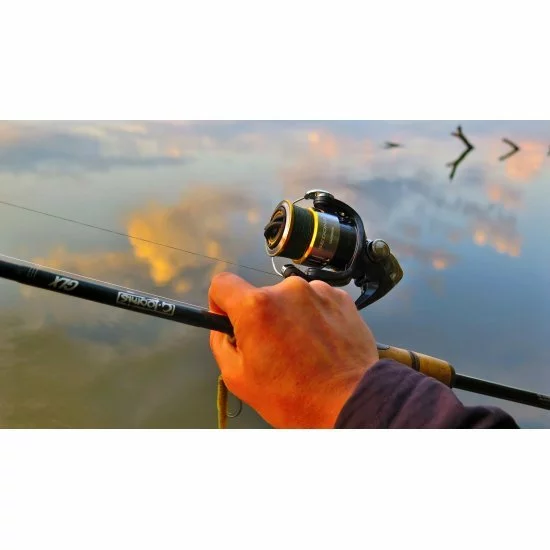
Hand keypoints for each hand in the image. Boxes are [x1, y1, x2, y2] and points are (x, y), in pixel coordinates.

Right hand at [208, 272, 379, 427]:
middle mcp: (287, 290)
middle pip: (260, 295)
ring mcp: (317, 291)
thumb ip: (221, 343)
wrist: (350, 401)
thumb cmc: (293, 397)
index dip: (220, 302)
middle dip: (261, 317)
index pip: (222, 283)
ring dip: (290, 316)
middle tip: (274, 349)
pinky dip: (314, 317)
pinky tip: (321, 343)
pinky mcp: (340, 298)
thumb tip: (222, 325)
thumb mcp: (238, 378)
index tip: (229, 319)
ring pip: (289, 299)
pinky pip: (315, 301)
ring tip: (304, 350)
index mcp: (256, 307)